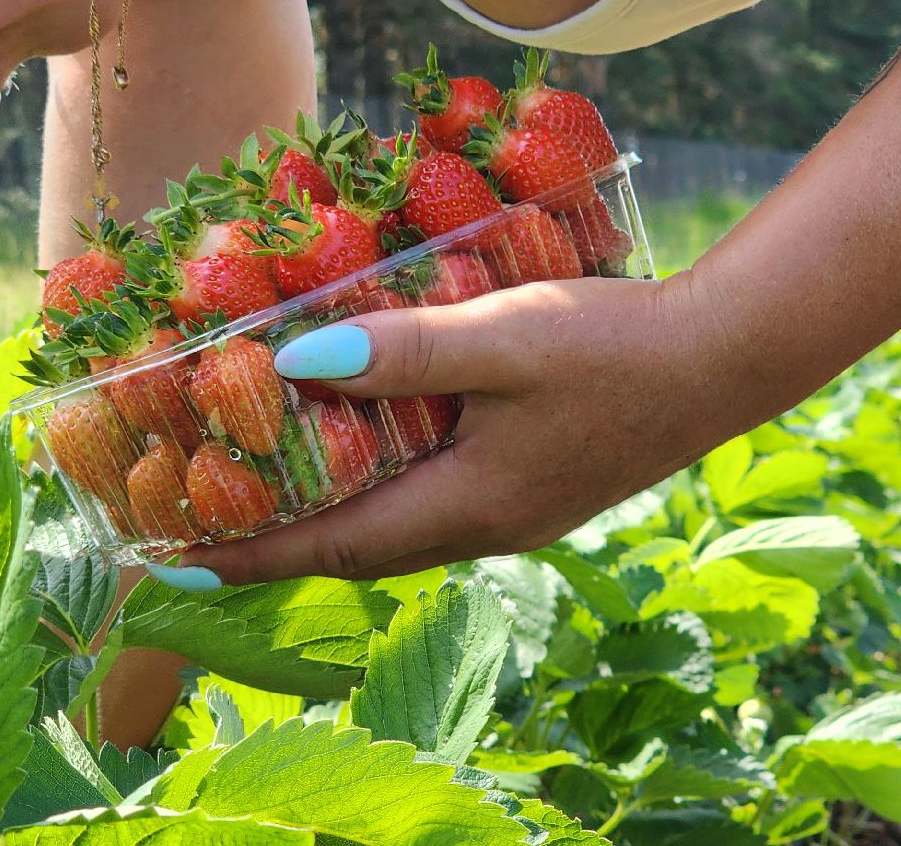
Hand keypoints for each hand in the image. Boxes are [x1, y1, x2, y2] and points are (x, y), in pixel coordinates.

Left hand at [178, 274, 730, 583]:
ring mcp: (517, 505)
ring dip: (332, 509)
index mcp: (468, 506)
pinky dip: (384, 477)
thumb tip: (290, 363)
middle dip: (280, 541)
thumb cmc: (616, 345)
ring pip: (399, 522)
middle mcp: (486, 521)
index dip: (251, 555)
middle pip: (360, 547)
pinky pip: (436, 493)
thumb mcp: (502, 338)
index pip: (333, 547)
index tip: (173, 562)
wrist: (727, 356)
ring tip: (268, 482)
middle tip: (205, 524)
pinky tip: (372, 433)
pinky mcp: (539, 477)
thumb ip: (401, 350)